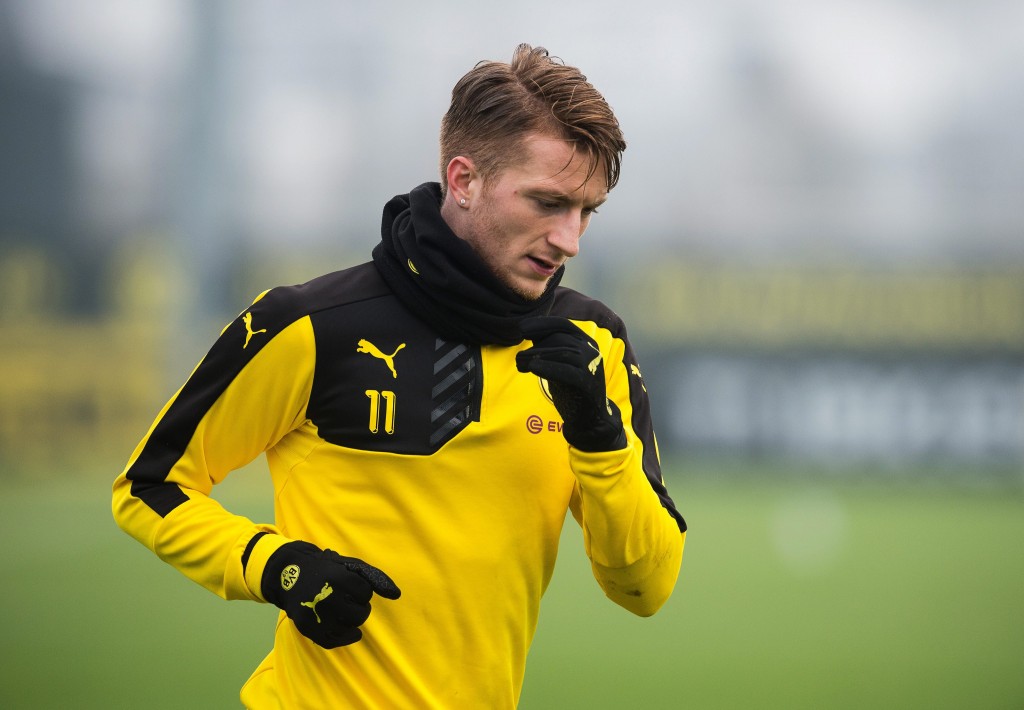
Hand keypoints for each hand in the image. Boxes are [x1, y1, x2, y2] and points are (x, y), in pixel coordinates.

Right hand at [261, 541, 400, 648]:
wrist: (289, 574)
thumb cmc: (327, 569)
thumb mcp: (350, 566)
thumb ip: (375, 578)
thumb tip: (396, 595)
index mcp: (338, 578)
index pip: (366, 593)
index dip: (362, 591)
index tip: (352, 587)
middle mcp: (326, 596)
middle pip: (360, 614)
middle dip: (360, 608)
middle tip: (349, 601)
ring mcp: (316, 614)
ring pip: (348, 629)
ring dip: (352, 623)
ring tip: (344, 612)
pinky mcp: (307, 628)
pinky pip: (333, 642)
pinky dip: (344, 638)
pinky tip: (348, 631)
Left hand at [516, 316, 626, 451]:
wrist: (590, 418)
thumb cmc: (571, 388)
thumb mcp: (559, 363)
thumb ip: (548, 347)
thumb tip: (527, 329)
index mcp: (586, 342)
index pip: (562, 325)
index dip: (541, 324)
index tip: (521, 328)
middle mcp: (591, 351)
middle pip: (559, 339)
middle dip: (535, 348)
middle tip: (518, 360)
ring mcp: (591, 367)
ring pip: (561, 353)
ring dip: (536, 357)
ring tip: (520, 365)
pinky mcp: (588, 384)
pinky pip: (567, 371)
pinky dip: (548, 368)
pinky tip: (532, 368)